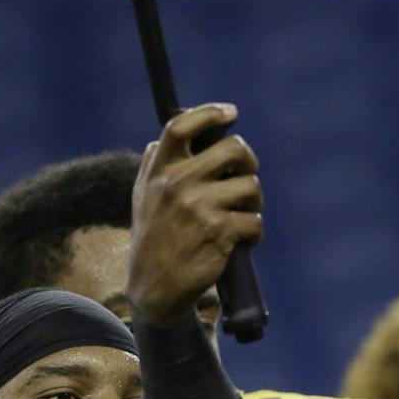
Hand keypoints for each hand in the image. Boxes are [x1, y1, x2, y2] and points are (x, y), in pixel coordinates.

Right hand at [127, 103, 262, 324]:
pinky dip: (254, 232)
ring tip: (240, 217)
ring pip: (251, 186)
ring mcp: (197, 206)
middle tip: (245, 178)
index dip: (209, 113)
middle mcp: (176, 184)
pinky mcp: (218, 231)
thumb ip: (155, 167)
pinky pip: (255, 221)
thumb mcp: (144, 198)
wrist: (154, 288)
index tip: (231, 111)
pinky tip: (241, 241)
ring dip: (253, 203)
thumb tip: (168, 138)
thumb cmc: (155, 240)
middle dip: (249, 163)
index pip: (180, 127)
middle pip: (234, 149)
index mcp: (159, 172)